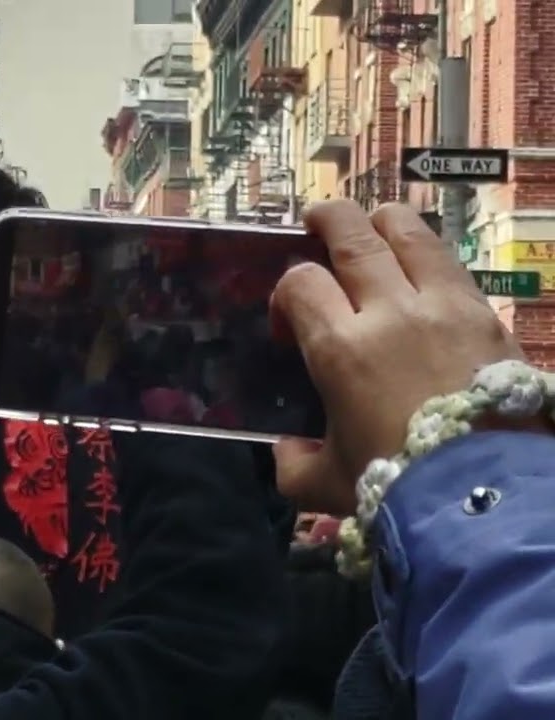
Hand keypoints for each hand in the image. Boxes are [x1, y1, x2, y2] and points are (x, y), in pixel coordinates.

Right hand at [269, 201, 522, 515]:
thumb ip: (294, 464)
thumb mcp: (327, 485)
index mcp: (339, 349)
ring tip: (372, 224)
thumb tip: (286, 450)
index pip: (300, 284)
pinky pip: (450, 262)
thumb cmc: (396, 484)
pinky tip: (421, 262)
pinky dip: (427, 252)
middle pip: (352, 236)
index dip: (285, 294)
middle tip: (316, 220)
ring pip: (408, 233)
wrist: (484, 495)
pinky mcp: (486, 314)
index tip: (288, 325)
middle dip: (327, 220)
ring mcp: (442, 306)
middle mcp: (388, 312)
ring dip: (382, 221)